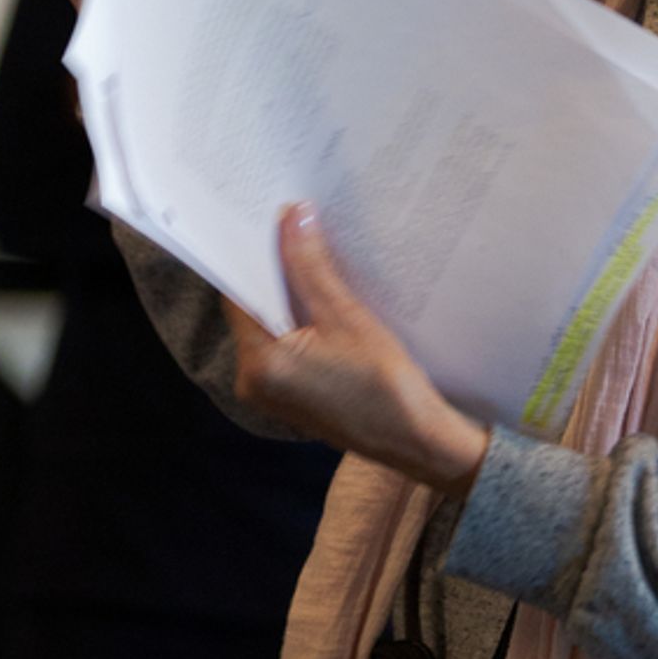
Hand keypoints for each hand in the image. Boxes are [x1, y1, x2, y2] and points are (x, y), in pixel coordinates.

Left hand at [226, 207, 490, 498]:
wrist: (418, 442)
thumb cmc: (386, 386)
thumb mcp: (347, 317)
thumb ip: (310, 267)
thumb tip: (291, 216)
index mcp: (258, 364)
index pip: (239, 292)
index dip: (254, 253)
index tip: (271, 218)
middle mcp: (252, 381)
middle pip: (253, 307)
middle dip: (275, 269)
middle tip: (294, 225)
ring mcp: (270, 391)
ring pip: (270, 324)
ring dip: (289, 291)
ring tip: (311, 252)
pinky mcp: (290, 394)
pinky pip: (285, 343)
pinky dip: (299, 318)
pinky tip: (322, 293)